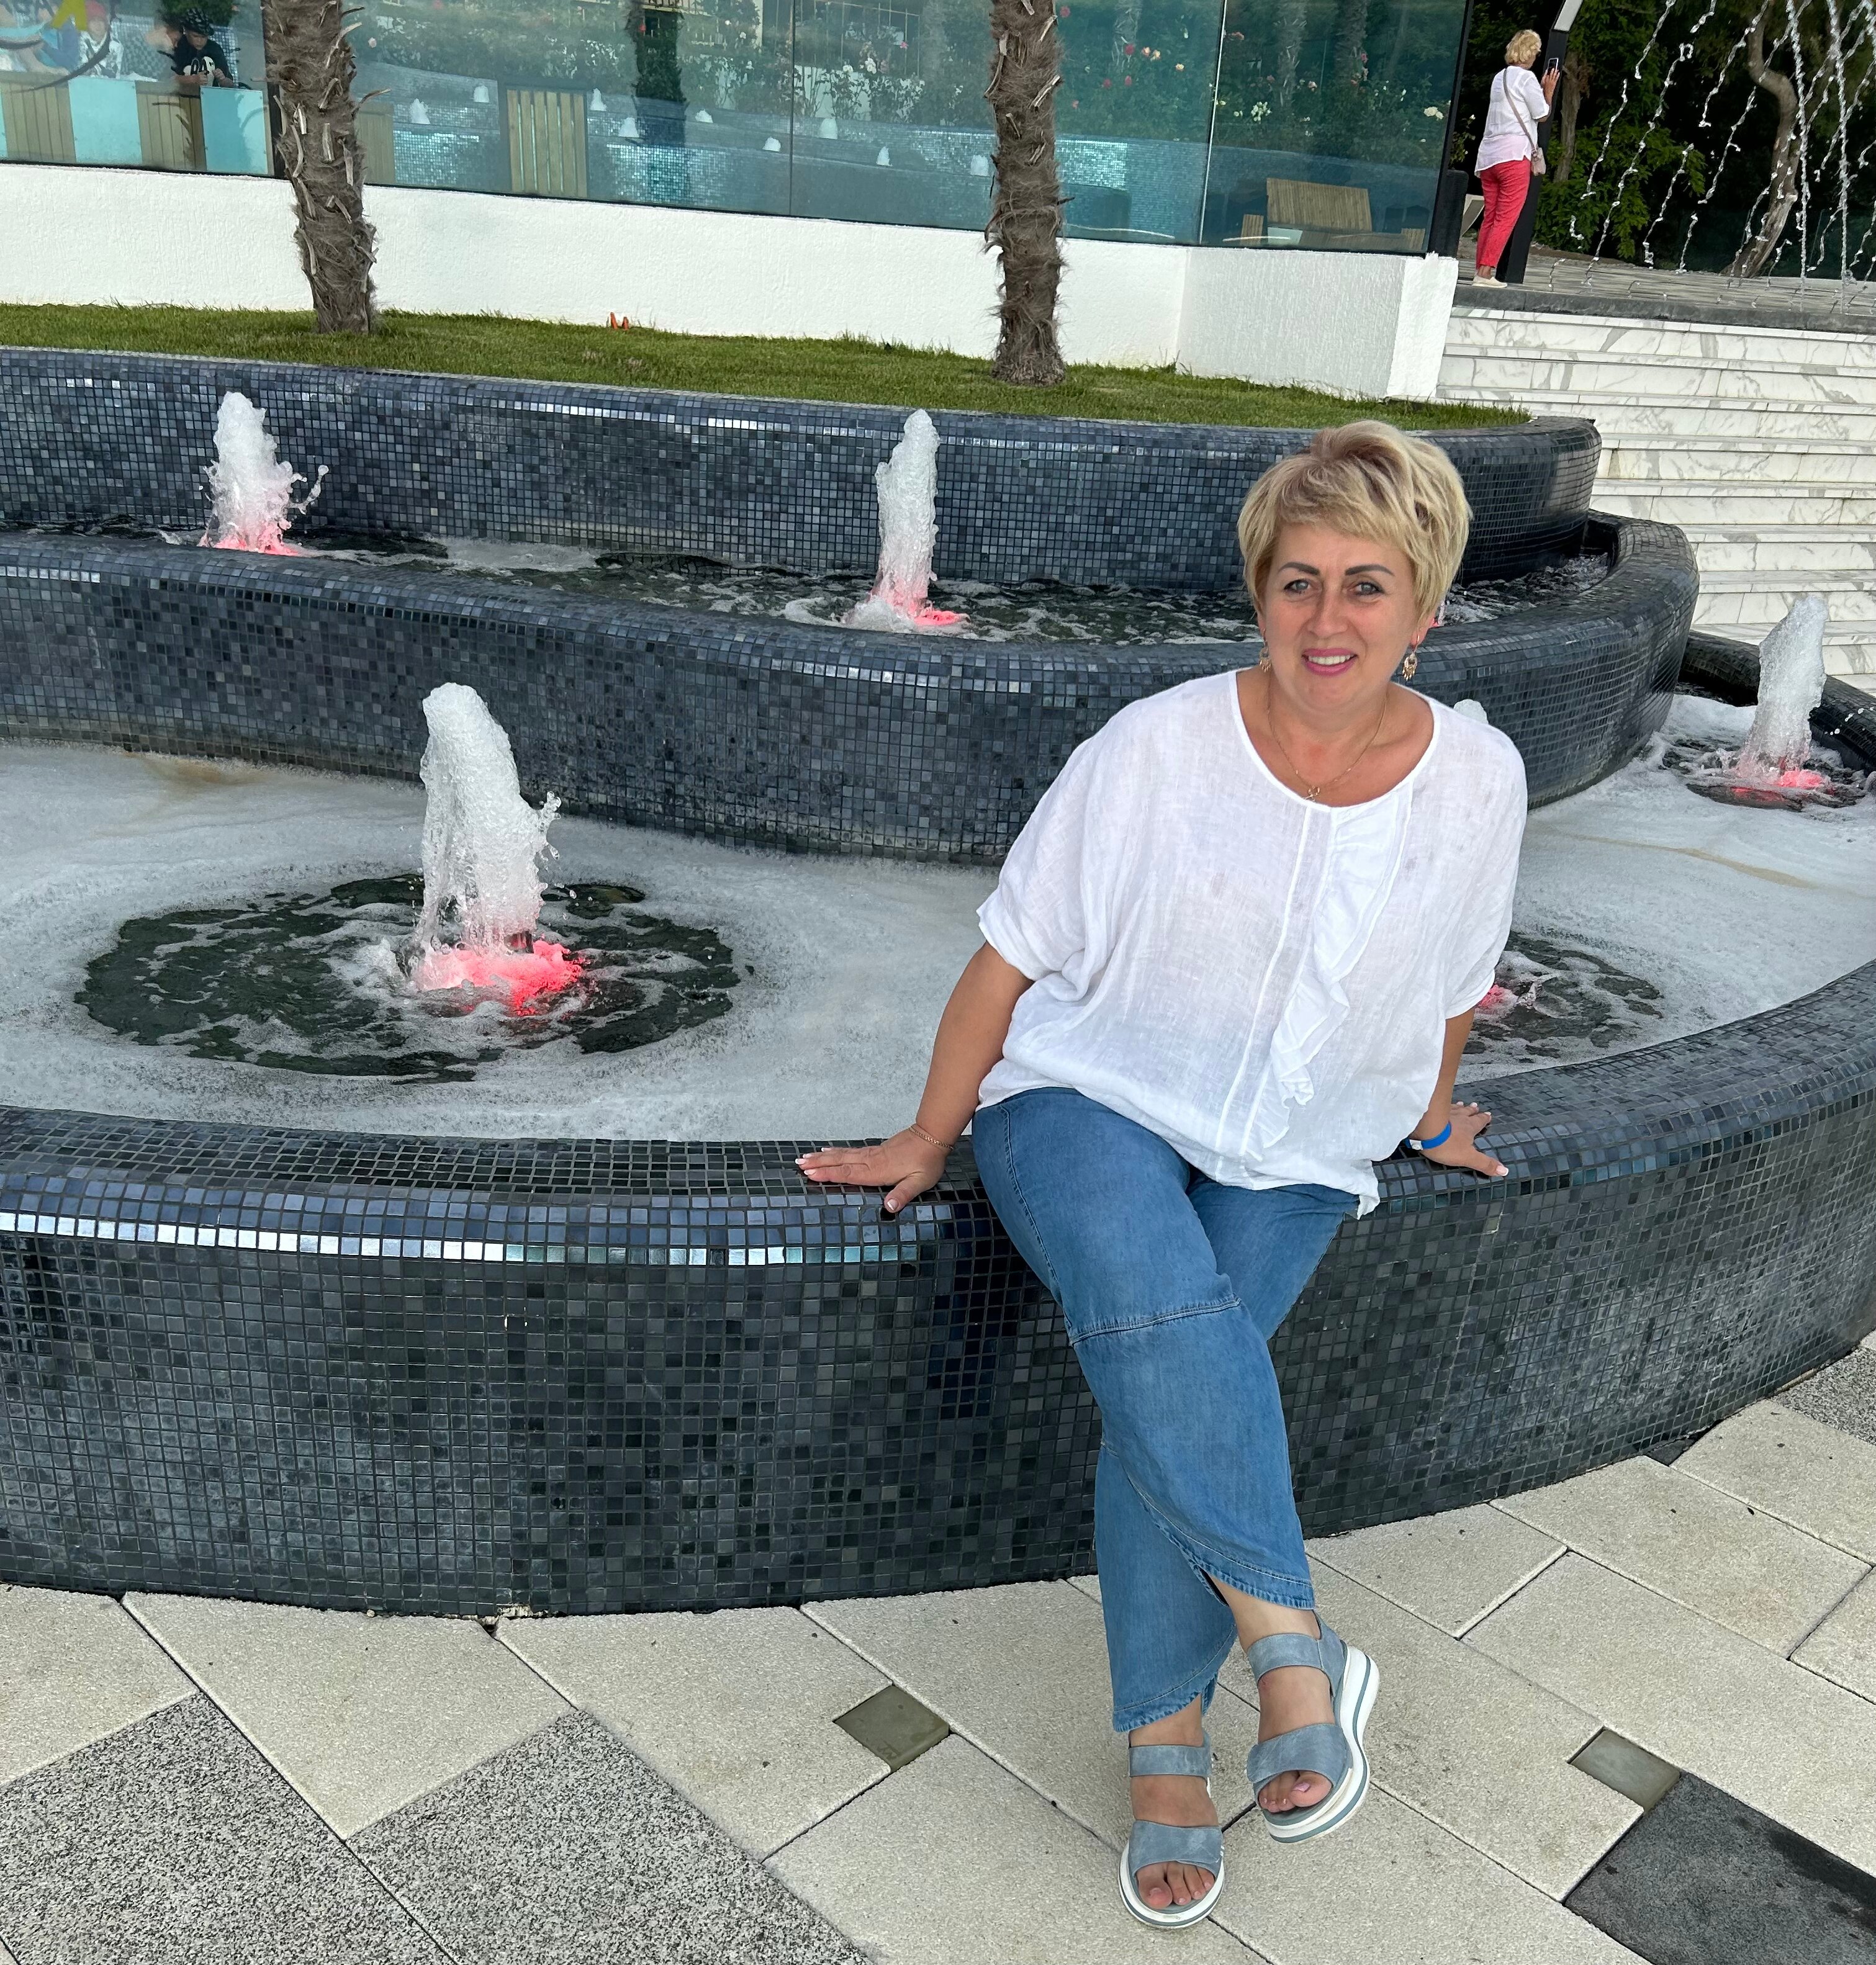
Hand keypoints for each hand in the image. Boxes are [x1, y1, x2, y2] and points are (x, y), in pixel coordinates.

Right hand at [797, 1128, 948, 1213]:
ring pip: (842, 1155)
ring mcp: (872, 1154)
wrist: (932, 1137)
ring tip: (805, 1158)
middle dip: (818, 1164)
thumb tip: (889, 1208)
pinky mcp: (875, 1150)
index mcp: (878, 1171)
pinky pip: (850, 1151)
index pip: (848, 1173)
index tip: (810, 1174)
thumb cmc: (927, 1162)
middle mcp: (871, 1161)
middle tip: (798, 1164)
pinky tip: (828, 1151)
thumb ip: (903, 1195)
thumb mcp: (919, 1182)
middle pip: (840, 1162)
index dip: (829, 1175)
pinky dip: (835, 1151)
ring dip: (823, 1157)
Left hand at [1416, 1102, 1506, 1178]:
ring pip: (1454, 1108)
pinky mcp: (1430, 1110)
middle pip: (1467, 1113)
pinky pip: (1439, 1106)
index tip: (1488, 1114)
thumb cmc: (1446, 1144)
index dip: (1484, 1119)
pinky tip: (1440, 1103)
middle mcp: (1458, 1117)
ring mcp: (1443, 1111)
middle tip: (1476, 1106)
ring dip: (1459, 1107)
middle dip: (1472, 1111)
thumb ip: (1484, 1164)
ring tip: (1462, 1104)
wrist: (1424, 1129)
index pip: (1479, 1122)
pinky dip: (1442, 1104)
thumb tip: (1505, 1171)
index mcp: (1468, 1127)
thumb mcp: (1467, 1157)